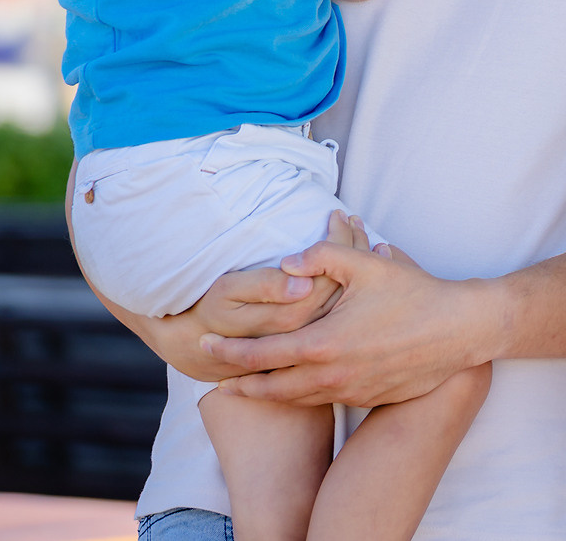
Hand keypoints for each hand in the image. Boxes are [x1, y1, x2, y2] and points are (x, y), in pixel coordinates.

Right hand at [117, 211, 348, 380]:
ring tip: (361, 233)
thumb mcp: (228, 294)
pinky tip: (361, 262)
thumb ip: (265, 287)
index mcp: (292, 317)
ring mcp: (314, 336)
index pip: (328, 273)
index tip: (339, 215)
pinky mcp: (314, 338)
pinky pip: (344, 306)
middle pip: (344, 284)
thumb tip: (302, 281)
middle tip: (354, 218)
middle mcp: (309, 329)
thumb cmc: (214, 311)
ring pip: (348, 296)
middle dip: (353, 247)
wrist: (204, 349)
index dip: (337, 241)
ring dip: (357, 262)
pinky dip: (355, 280)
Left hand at [203, 235, 499, 407]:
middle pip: (269, 389)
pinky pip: (323, 400)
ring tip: (248, 385)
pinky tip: (298, 383)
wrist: (460, 331)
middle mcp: (329, 377)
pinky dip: (301, 395)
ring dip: (268, 393)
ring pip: (295, 400)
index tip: (204, 346)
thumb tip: (287, 262)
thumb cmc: (414, 294)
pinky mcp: (367, 398)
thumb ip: (323, 255)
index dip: (227, 352)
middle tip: (215, 377)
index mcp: (321, 345)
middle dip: (238, 383)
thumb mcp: (368, 264)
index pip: (260, 355)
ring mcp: (349, 392)